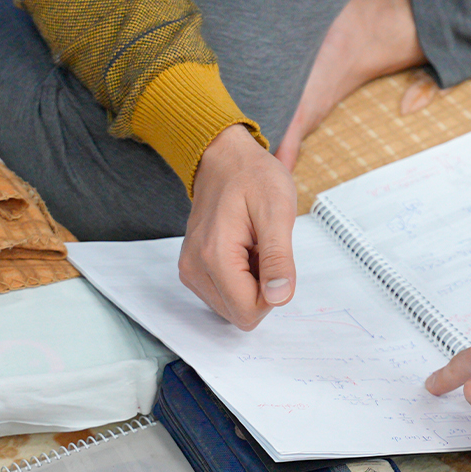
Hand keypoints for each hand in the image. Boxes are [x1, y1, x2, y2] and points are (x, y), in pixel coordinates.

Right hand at [177, 124, 298, 329]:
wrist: (223, 158)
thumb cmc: (253, 177)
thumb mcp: (278, 212)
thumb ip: (278, 259)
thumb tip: (280, 299)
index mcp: (214, 257)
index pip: (248, 312)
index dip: (273, 293)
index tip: (273, 255)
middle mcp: (194, 269)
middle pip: (239, 313)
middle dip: (261, 287)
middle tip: (263, 246)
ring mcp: (190, 270)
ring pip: (232, 306)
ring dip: (252, 282)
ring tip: (253, 243)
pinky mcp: (192, 269)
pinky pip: (224, 293)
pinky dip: (241, 276)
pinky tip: (243, 246)